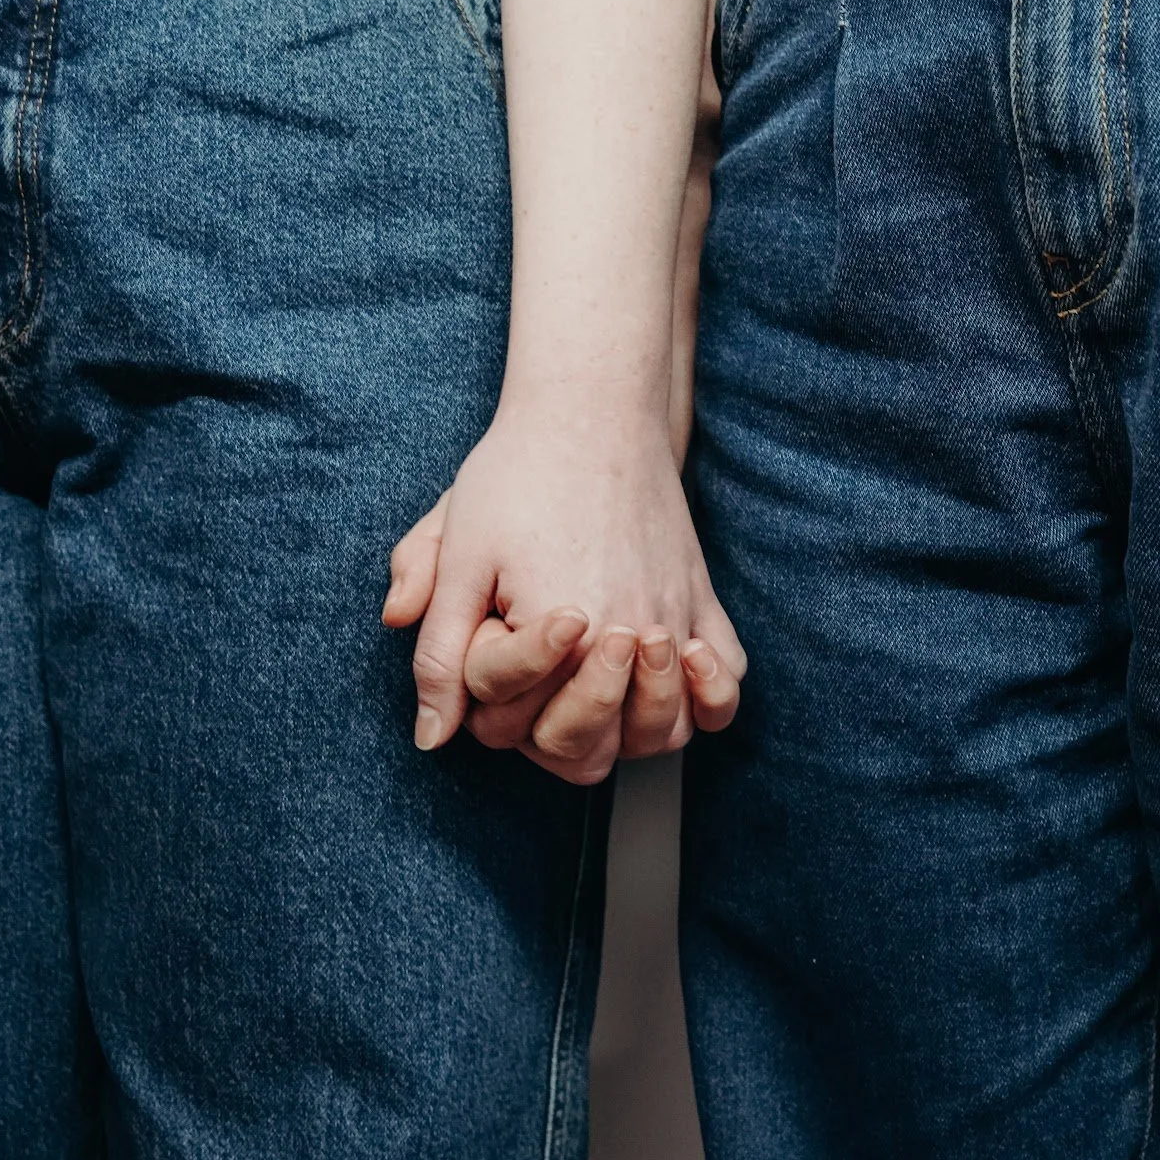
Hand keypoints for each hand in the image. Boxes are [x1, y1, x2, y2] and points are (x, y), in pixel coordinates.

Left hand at [383, 405, 744, 782]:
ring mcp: (676, 620)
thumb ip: (439, 653)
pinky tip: (674, 677)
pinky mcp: (703, 599)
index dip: (484, 692)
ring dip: (625, 729)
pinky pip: (727, 684)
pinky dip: (708, 700)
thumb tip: (432, 738)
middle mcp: (628, 637)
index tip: (491, 633)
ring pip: (665, 733)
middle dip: (548, 726)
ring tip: (597, 682)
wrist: (590, 410)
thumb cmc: (516, 476)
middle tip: (535, 672)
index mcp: (559, 632)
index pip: (513, 720)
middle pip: (591, 748)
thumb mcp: (457, 557)